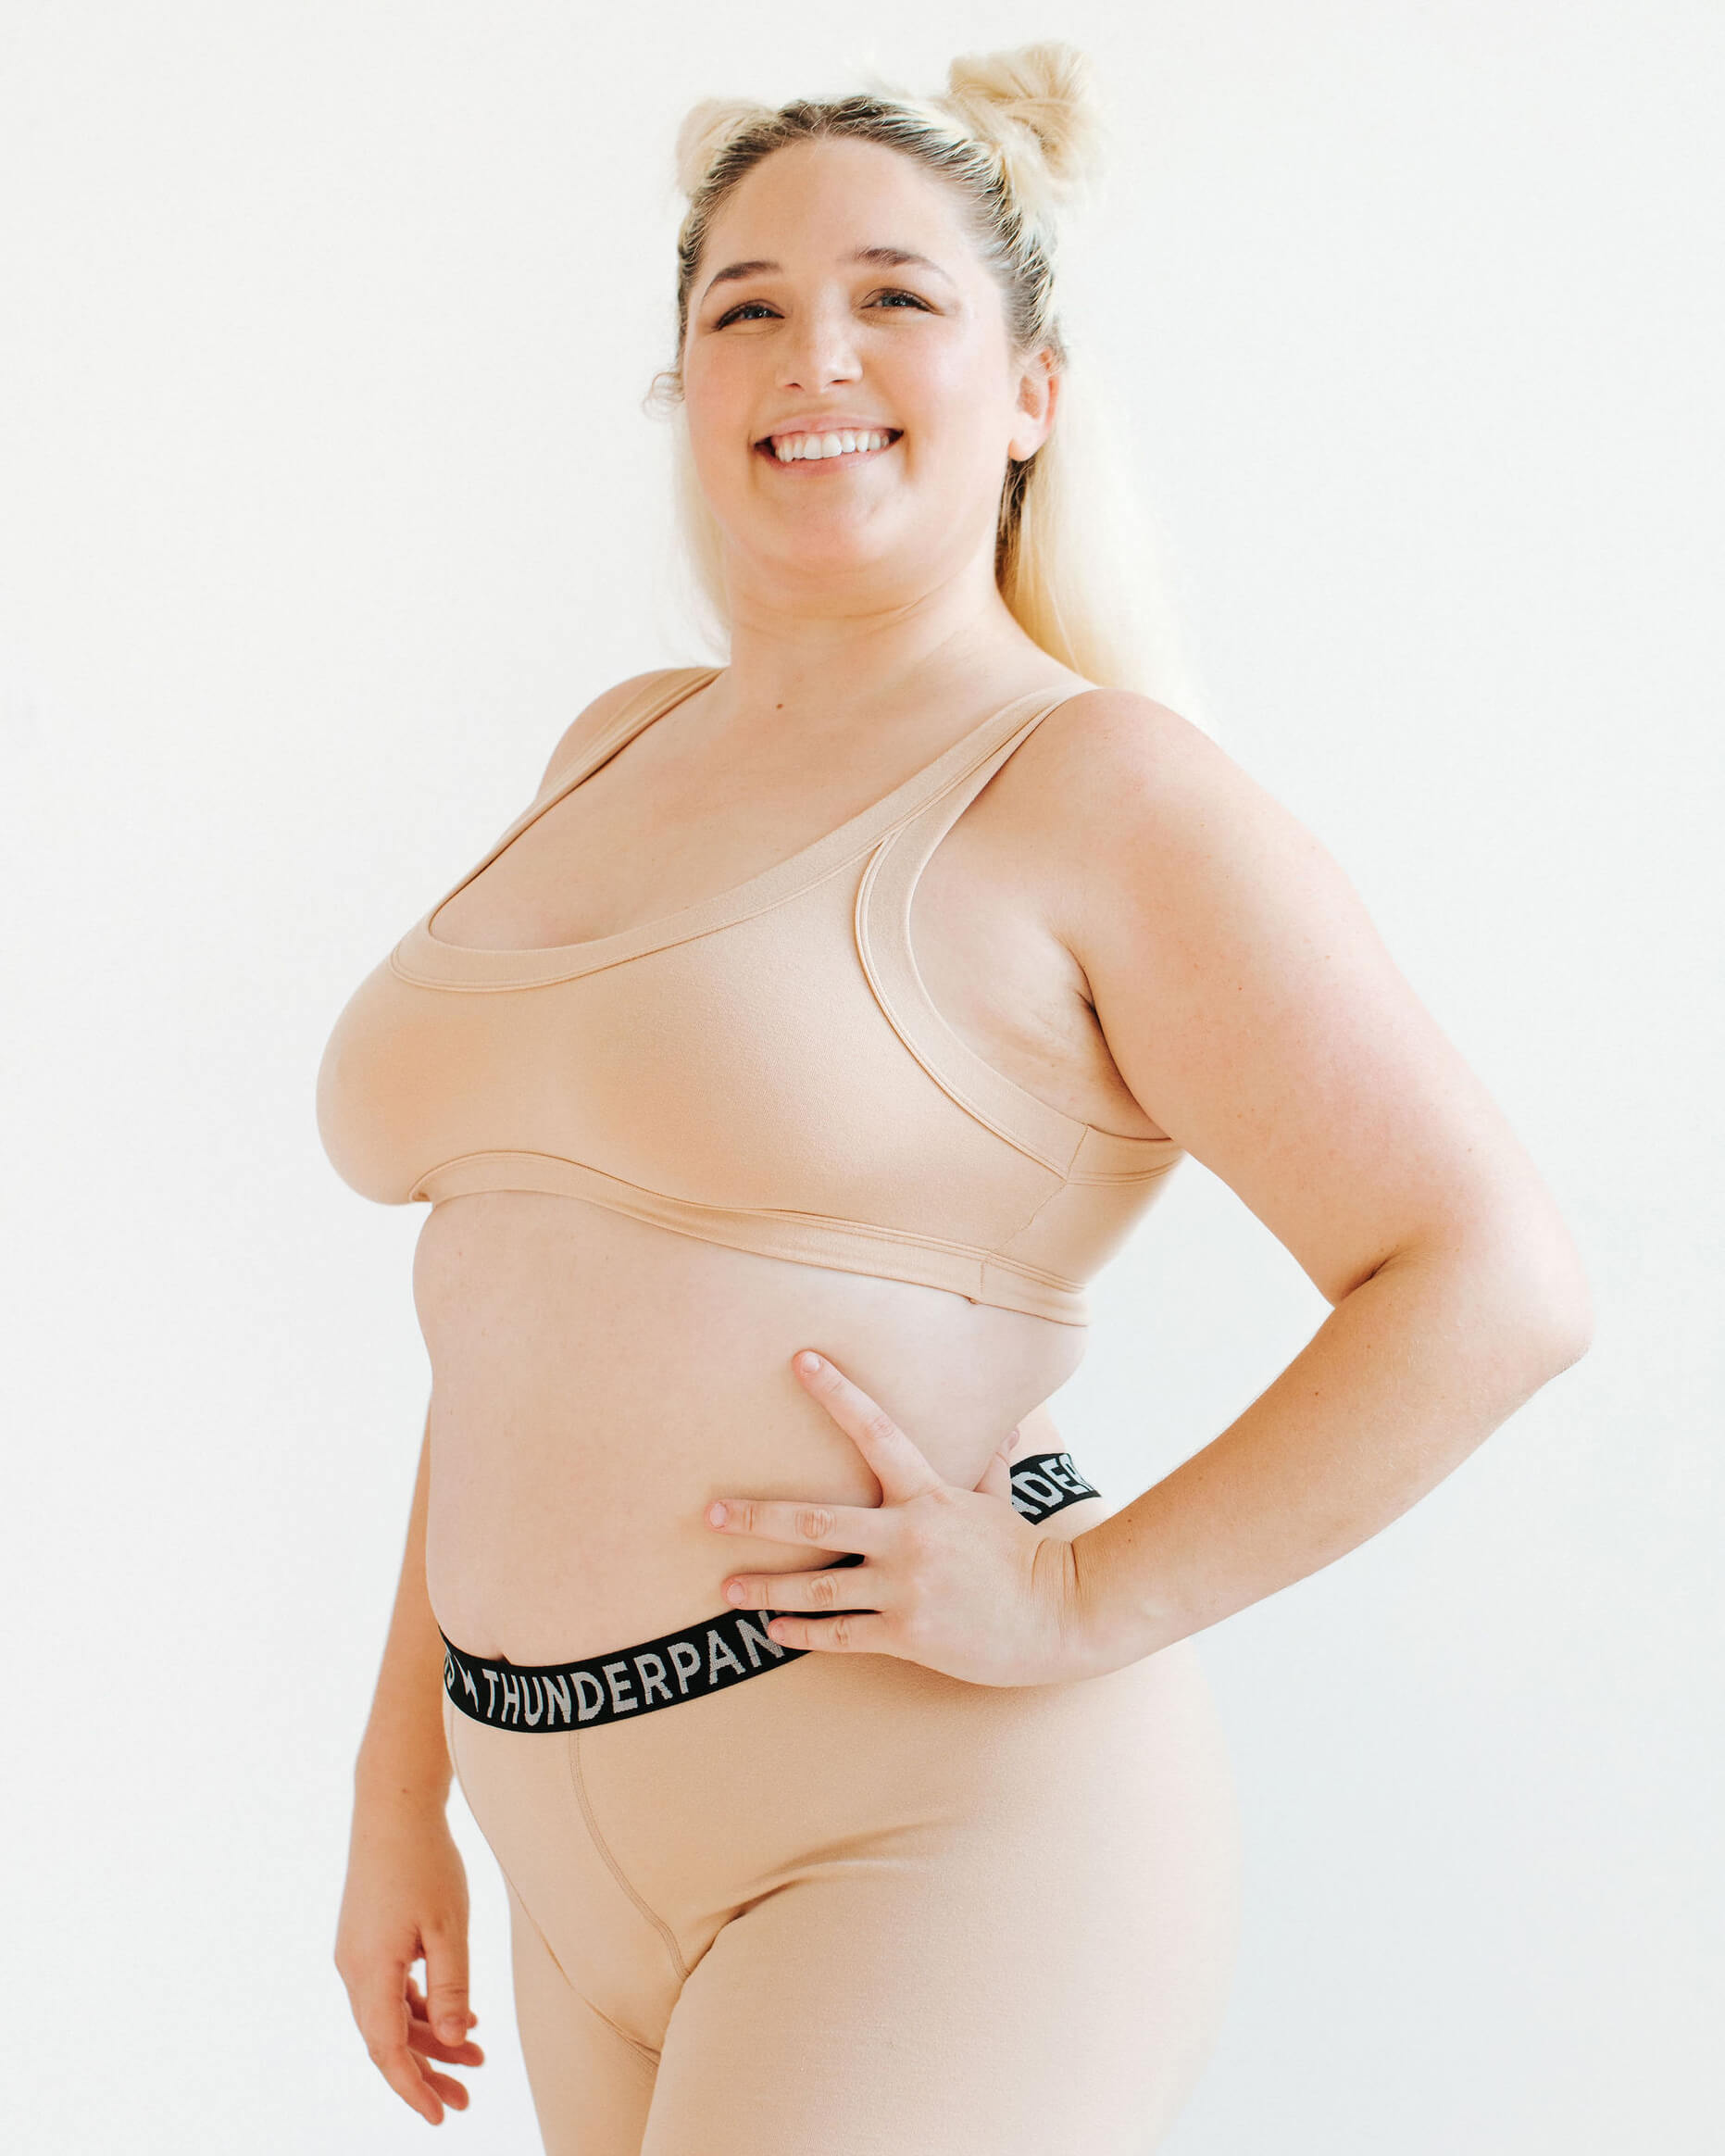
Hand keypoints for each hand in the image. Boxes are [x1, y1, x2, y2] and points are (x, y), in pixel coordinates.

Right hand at [334, 1797, 485, 2124]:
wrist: (392, 1807)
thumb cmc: (424, 1862)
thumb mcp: (449, 1928)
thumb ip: (453, 1988)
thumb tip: (457, 2042)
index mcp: (370, 1972)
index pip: (387, 2051)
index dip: (413, 2089)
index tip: (440, 2117)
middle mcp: (354, 1970)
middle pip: (388, 2039)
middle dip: (427, 2072)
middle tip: (465, 2099)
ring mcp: (357, 1955)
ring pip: (392, 2015)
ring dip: (431, 2038)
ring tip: (477, 2058)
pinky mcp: (367, 1940)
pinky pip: (392, 1990)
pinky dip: (424, 2007)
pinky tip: (461, 2015)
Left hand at [702, 1349, 1092, 1687]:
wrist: (1061, 1616)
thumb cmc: (1026, 1557)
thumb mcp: (999, 1503)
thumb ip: (987, 1468)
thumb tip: (1005, 1430)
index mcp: (928, 1495)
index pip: (875, 1430)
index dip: (836, 1392)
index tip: (800, 1361)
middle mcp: (908, 1536)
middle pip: (814, 1518)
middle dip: (756, 1517)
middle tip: (710, 1512)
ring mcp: (905, 1588)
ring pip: (816, 1586)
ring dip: (764, 1587)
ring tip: (726, 1589)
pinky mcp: (908, 1635)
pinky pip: (841, 1635)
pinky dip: (802, 1633)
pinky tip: (772, 1632)